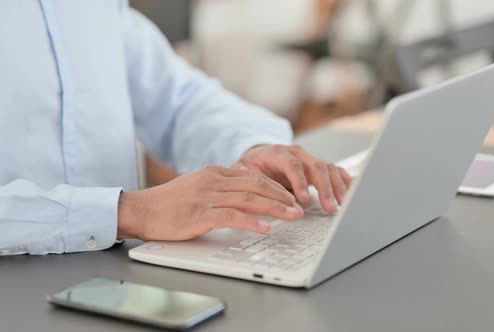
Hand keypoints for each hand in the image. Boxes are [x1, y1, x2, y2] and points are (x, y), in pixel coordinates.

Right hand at [117, 166, 303, 240]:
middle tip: (300, 207)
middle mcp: (214, 181)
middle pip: (257, 185)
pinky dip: (250, 222)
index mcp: (216, 173)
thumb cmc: (169, 203)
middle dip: (282, 196)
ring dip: (274, 208)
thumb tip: (247, 196)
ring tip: (292, 216)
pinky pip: (230, 216)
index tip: (292, 196)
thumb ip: (222, 189)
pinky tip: (265, 228)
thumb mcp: (199, 188)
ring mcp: (206, 197)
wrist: (140, 209)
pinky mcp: (198, 214)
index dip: (276, 187)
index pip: (254, 176)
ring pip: (248, 199)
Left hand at [233, 145, 352, 212]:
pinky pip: (336, 171)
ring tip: (342, 205)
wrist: (258, 156)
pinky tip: (352, 194)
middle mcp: (298, 153)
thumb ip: (247, 179)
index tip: (302, 199)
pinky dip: (345, 181)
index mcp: (278, 153)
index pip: (293, 164)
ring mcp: (310, 159)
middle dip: (325, 188)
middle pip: (316, 165)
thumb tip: (250, 191)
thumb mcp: (242, 171)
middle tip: (329, 207)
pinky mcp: (319, 167)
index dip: (299, 181)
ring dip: (337, 187)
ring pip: (329, 168)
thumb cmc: (252, 166)